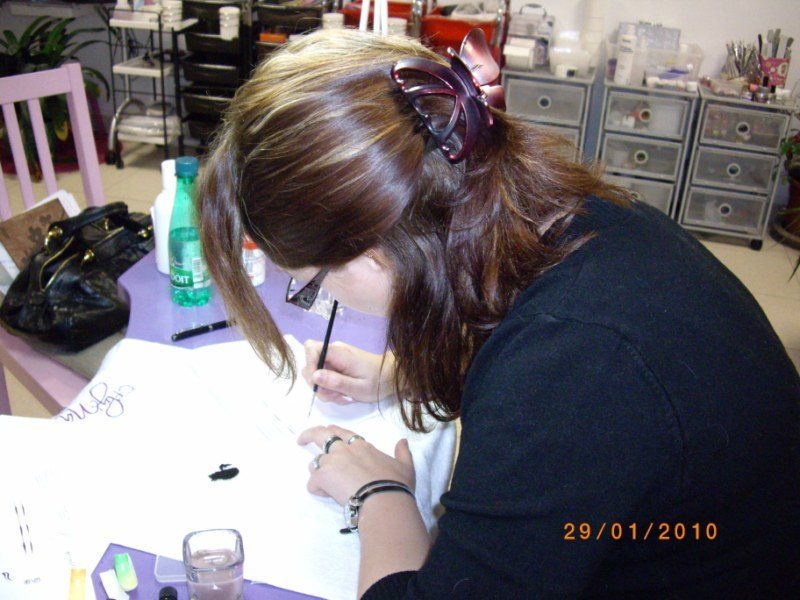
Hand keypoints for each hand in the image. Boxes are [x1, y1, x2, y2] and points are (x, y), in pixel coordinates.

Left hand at [298, 424, 414, 505]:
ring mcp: (332, 462)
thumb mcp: (405, 466)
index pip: (343, 432)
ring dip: (318, 471)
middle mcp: (344, 449)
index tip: (328, 429)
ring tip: (324, 484)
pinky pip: (312, 483)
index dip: (334, 431)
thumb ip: (402, 452)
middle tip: (301, 440)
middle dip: (309, 435)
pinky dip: (318, 489)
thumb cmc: (395, 483)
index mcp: (362, 446)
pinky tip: (328, 496)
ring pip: (315, 462)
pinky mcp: (323, 477)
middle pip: (321, 435)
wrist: (383, 499)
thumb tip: (402, 441)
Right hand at [302, 341, 394, 404]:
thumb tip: (314, 375)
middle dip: (318, 384)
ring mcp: (335, 358)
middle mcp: (334, 351)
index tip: (318, 384)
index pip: (311, 348)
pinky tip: (342, 393)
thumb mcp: (358, 388)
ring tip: (342, 396)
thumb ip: (336, 381)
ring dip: (325, 389)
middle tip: (335, 396)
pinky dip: (330, 388)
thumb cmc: (378, 382)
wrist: (391, 376)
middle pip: (311, 364)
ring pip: (316, 373)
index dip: (309, 366)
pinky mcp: (336, 365)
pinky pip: (325, 376)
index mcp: (339, 353)